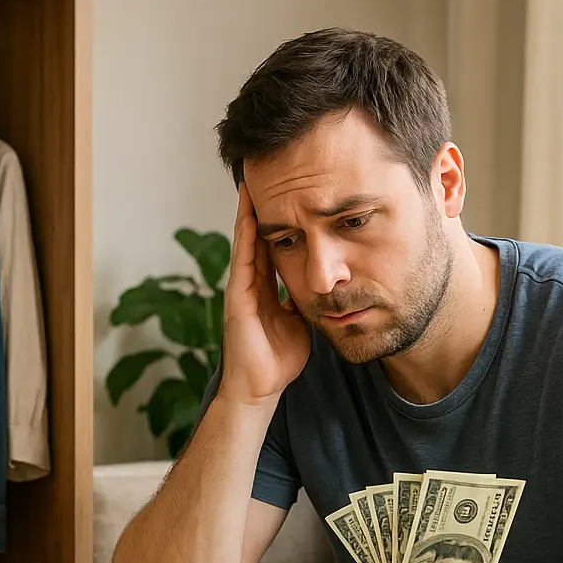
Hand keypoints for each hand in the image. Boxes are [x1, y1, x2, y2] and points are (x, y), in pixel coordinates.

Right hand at [219, 182, 310, 405]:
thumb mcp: (301, 323)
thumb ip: (306, 302)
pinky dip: (246, 237)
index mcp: (268, 289)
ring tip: (253, 182)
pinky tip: (251, 215)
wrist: (260, 388)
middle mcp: (252, 284)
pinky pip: (243, 261)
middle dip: (263, 207)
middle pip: (259, 236)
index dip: (281, 220)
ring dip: (249, 213)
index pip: (274, 246)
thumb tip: (324, 287)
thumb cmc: (278, 361)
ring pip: (247, 242)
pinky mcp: (237, 298)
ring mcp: (242, 289)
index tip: (290, 194)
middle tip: (268, 175)